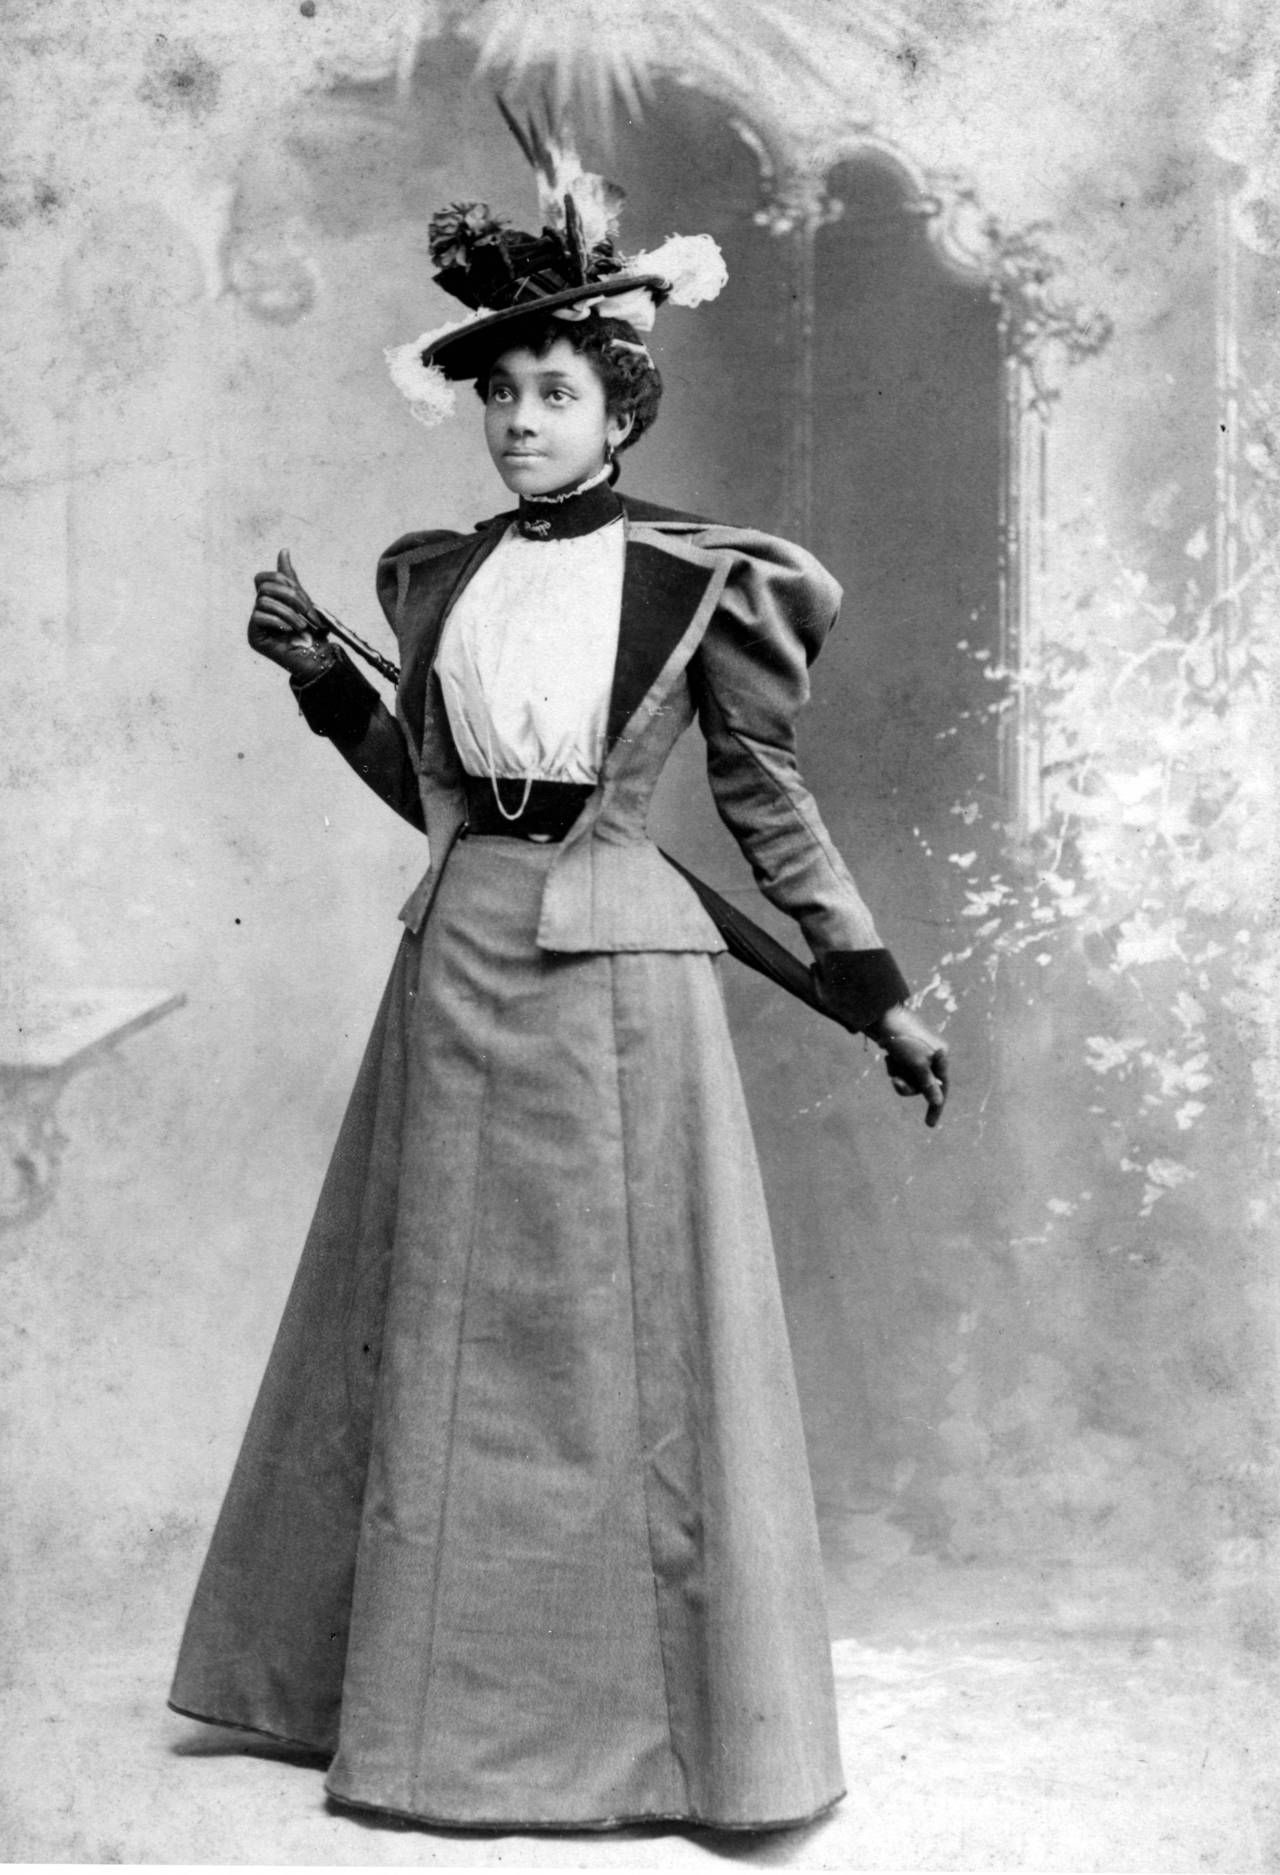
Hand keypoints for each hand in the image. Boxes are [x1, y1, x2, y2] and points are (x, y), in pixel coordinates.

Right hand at [248, 550, 336, 679]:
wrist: (318, 658)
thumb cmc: (312, 631)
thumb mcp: (303, 600)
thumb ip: (290, 578)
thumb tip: (284, 550)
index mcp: (271, 599)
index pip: (264, 578)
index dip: (282, 580)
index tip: (300, 592)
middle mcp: (260, 610)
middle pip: (264, 587)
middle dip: (290, 596)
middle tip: (307, 612)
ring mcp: (255, 623)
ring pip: (263, 602)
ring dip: (288, 612)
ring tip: (302, 626)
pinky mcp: (254, 637)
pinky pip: (258, 617)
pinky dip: (278, 621)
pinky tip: (289, 631)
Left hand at [863, 1004, 948, 1128]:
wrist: (884, 1018)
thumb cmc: (904, 1040)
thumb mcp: (917, 1065)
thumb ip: (928, 1084)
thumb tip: (939, 1101)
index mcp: (941, 1057)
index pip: (941, 1088)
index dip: (935, 1107)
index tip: (929, 1125)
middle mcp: (933, 1057)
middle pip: (922, 1086)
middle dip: (907, 1086)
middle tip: (895, 1081)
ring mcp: (919, 1055)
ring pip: (909, 1079)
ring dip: (898, 1074)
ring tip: (890, 1061)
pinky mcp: (907, 1053)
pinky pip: (901, 1070)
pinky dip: (894, 1067)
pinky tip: (888, 1056)